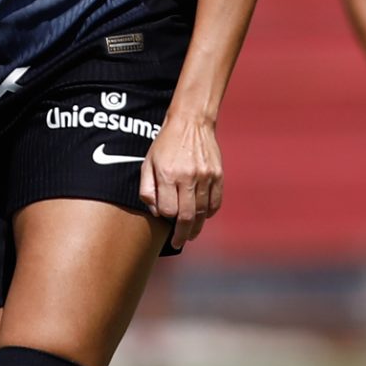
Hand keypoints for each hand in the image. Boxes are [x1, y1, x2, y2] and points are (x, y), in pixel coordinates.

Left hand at [140, 108, 222, 249]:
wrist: (191, 122)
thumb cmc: (165, 144)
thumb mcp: (148, 163)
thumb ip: (147, 189)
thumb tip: (156, 212)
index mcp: (168, 175)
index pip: (168, 210)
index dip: (166, 219)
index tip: (166, 222)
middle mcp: (188, 177)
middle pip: (187, 216)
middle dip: (183, 234)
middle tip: (179, 242)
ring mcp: (205, 177)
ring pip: (203, 213)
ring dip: (197, 227)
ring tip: (192, 234)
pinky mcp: (218, 175)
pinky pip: (215, 202)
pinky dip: (210, 213)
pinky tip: (203, 216)